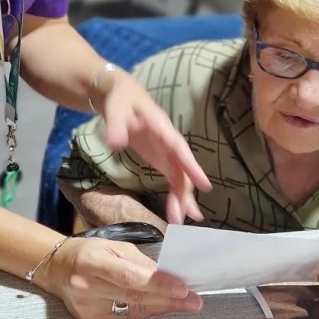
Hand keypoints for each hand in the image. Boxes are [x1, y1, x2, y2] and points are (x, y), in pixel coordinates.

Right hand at [41, 237, 202, 318]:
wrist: (56, 269)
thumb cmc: (89, 253)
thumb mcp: (113, 246)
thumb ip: (139, 262)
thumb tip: (166, 276)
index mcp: (92, 262)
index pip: (130, 277)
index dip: (158, 284)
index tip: (183, 288)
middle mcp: (87, 287)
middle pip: (134, 297)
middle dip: (168, 300)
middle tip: (194, 301)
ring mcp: (87, 308)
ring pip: (133, 311)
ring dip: (161, 308)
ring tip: (184, 304)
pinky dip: (144, 312)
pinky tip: (158, 307)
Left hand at [96, 70, 211, 224]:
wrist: (121, 96)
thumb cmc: (121, 100)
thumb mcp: (115, 109)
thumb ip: (115, 126)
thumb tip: (116, 144)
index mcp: (161, 127)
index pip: (178, 148)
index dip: (191, 166)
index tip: (204, 185)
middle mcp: (169, 142)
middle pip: (182, 169)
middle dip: (185, 193)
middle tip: (186, 216)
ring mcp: (167, 152)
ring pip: (180, 178)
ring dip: (181, 199)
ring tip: (181, 221)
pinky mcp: (162, 160)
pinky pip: (173, 180)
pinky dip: (175, 197)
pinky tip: (177, 214)